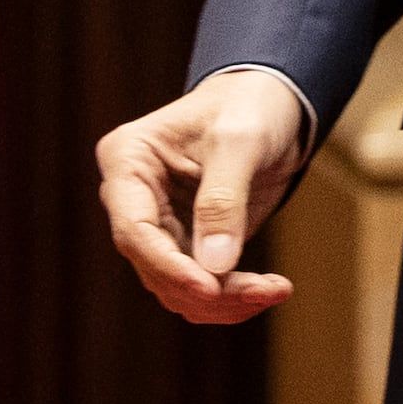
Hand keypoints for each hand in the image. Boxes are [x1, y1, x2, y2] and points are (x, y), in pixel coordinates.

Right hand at [95, 69, 313, 323]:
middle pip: (155, 266)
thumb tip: (215, 267)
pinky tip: (270, 289)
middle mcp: (133, 199)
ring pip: (175, 286)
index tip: (211, 288)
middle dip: (207, 290)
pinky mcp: (187, 242)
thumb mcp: (241, 141)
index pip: (135, 229)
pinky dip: (232, 296)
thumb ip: (224, 199)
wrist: (272, 103)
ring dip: (223, 300)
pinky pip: (200, 285)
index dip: (170, 266)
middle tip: (265, 292)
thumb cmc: (250, 106)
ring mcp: (159, 225)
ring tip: (275, 290)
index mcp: (127, 161)